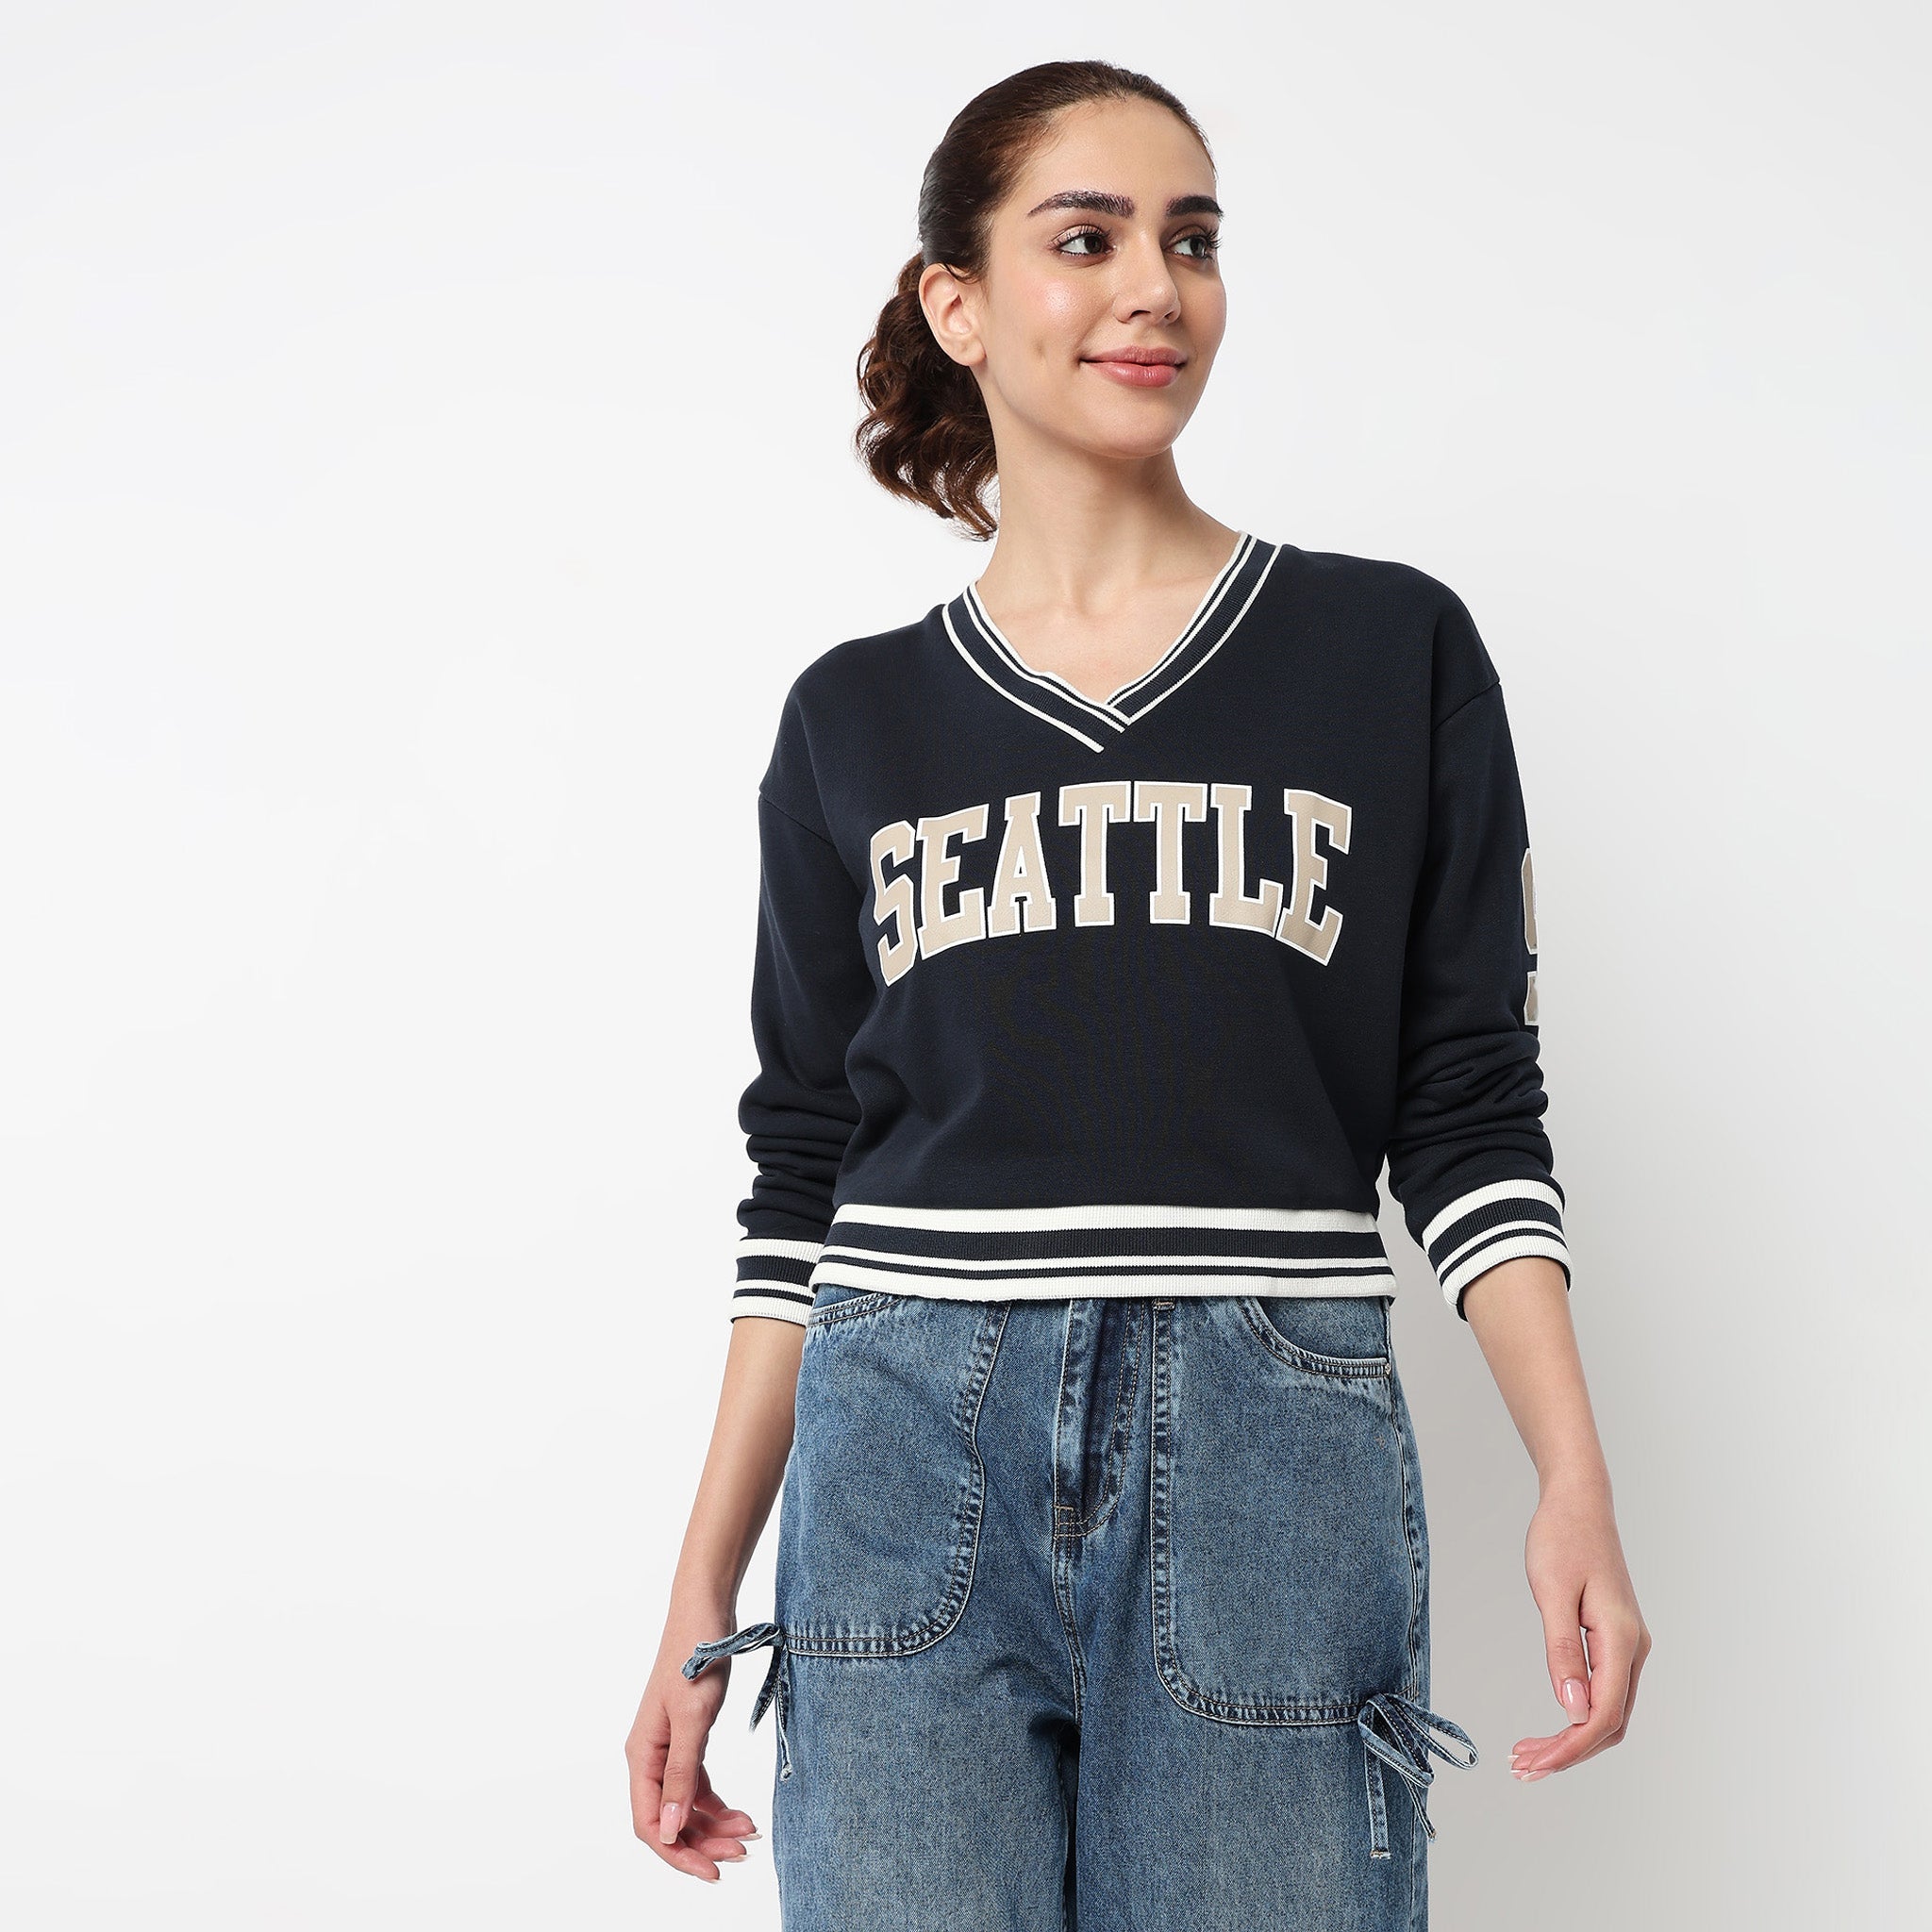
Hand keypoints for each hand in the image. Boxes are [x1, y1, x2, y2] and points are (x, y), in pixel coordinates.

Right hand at [625, 1611, 762, 1882]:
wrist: (707, 1610)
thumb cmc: (696, 1655)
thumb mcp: (694, 1718)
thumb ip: (682, 1774)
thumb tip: (671, 1830)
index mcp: (642, 1755)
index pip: (650, 1823)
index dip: (678, 1853)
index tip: (713, 1871)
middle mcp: (650, 1756)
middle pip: (670, 1819)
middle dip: (702, 1843)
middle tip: (741, 1854)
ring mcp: (669, 1747)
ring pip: (686, 1805)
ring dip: (713, 1825)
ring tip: (748, 1834)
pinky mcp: (688, 1737)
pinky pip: (697, 1784)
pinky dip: (717, 1803)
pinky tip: (740, 1813)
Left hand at [1510, 1475, 1651, 1780]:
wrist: (1579, 1502)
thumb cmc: (1562, 1539)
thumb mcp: (1552, 1592)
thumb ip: (1562, 1651)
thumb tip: (1570, 1710)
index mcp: (1621, 1638)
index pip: (1603, 1714)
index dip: (1569, 1747)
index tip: (1533, 1763)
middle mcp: (1633, 1649)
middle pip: (1609, 1722)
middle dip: (1567, 1752)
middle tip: (1522, 1767)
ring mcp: (1627, 1646)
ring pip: (1607, 1711)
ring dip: (1571, 1739)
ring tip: (1528, 1755)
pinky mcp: (1614, 1641)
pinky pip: (1603, 1692)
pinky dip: (1576, 1715)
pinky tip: (1550, 1725)